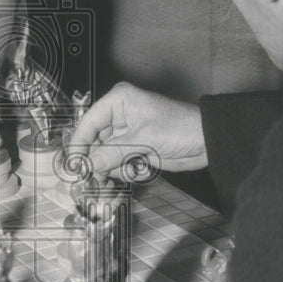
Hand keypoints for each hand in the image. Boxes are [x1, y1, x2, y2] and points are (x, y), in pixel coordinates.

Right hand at [68, 82, 207, 177]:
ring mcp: (127, 133)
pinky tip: (144, 169)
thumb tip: (87, 166)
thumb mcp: (143, 139)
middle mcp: (119, 116)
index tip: (75, 166)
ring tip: (133, 170)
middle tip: (98, 180)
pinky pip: (119, 164)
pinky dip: (127, 171)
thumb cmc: (180, 128)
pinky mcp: (135, 148)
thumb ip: (112, 153)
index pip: (88, 123)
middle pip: (94, 143)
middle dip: (99, 162)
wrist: (208, 142)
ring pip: (106, 157)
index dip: (79, 146)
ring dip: (115, 169)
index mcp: (118, 101)